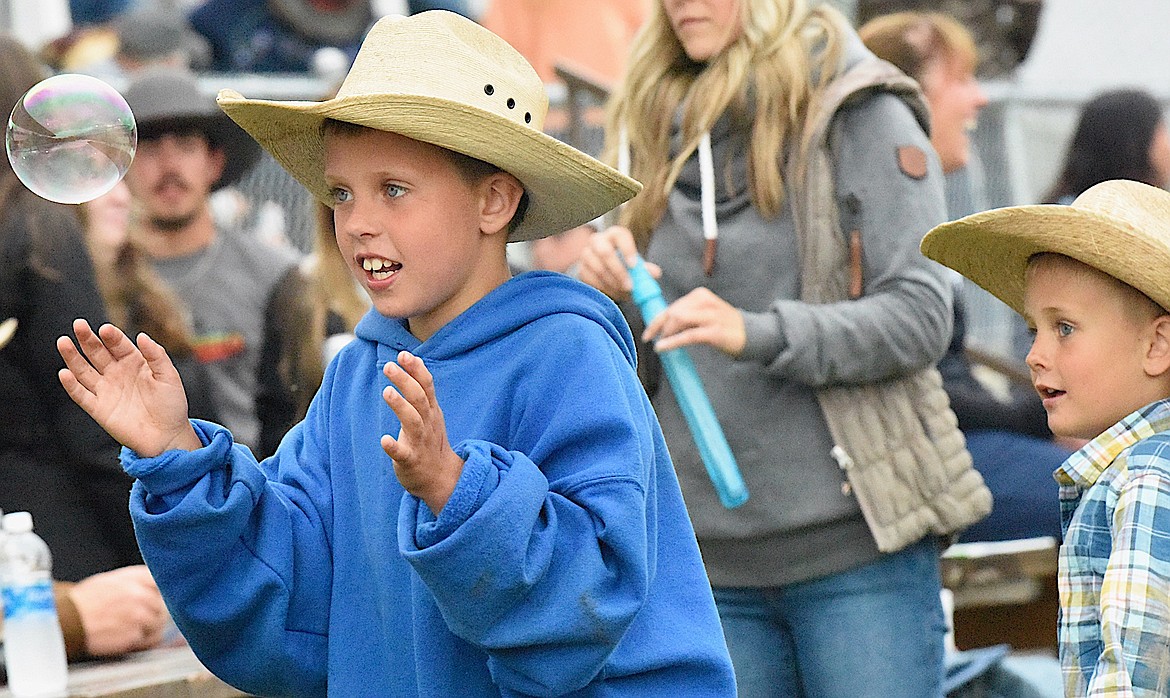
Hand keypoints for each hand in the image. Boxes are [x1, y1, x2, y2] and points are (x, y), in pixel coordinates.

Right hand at [56, 319, 199, 456]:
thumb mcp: (169, 377)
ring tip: (64, 342)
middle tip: (79, 325)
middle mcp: (117, 374)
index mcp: (134, 363)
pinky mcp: (98, 408)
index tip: (106, 330)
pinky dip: (72, 385)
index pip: (118, 345)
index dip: (111, 336)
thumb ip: (157, 356)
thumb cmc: (172, 405)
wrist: (168, 436)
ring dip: (73, 357)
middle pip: (98, 353)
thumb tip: (142, 336)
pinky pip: (81, 395)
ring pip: (84, 370)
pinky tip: (65, 373)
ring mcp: (106, 390)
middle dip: (87, 339)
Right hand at [70, 566, 168, 656]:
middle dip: (154, 612)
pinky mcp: (133, 635)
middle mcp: (139, 594)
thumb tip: (154, 587)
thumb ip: (134, 582)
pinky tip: (130, 638)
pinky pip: (150, 639)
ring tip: (132, 629)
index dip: (159, 591)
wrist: (66, 621)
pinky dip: (144, 641)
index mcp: (133, 578)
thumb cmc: (84, 602)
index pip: (160, 582)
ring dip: (150, 627)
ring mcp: (138, 615)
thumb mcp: (109, 581)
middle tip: (141, 618)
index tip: (154, 598)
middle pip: (162, 604)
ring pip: (158, 623)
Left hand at [381, 351, 462, 512]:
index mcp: (432, 412)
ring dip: (401, 407)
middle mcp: (428, 424)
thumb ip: (422, 389)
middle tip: (389, 367)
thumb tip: (411, 360)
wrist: (440, 478)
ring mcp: (420, 443)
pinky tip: (384, 440)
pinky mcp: (411, 462)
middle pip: (419, 400)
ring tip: (387, 393)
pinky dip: (394, 447)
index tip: (404, 355)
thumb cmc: (430, 441)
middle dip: (405, 382)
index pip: (426, 386)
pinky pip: (403, 454)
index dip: (416, 370)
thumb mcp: (431, 413)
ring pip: (413, 422)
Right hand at [576, 225, 660, 300]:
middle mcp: (598, 241)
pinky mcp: (581, 269)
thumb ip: (645, 269)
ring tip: (623, 292)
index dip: (627, 249)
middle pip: (604, 252)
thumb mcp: (636, 264)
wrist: (605, 271)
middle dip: (618, 271)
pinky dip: (603, 289)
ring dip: (612, 284)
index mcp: (614, 235)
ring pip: (598, 268)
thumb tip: (655, 273)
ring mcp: (587, 254)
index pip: (620, 235)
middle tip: (629, 286)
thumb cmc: (624, 264)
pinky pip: (591, 280)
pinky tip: (613, 294)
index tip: (634, 266)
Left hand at [644, 287, 746, 356]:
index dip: (656, 319)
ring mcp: (711, 316)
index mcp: (700, 295)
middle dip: (658, 326)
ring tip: (660, 343)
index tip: (647, 332)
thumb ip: (687, 315)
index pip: (673, 306)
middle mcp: (705, 302)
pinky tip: (662, 348)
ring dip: (665, 333)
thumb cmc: (724, 326)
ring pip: (679, 320)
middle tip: (651, 339)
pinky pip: (688, 336)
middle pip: (673, 312)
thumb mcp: (705, 314)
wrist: (752, 335)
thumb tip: (662, 324)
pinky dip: (672, 342)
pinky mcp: (714, 331)